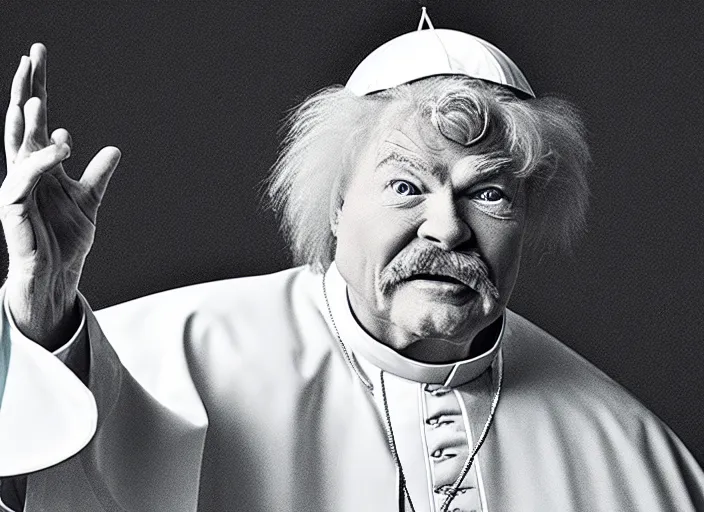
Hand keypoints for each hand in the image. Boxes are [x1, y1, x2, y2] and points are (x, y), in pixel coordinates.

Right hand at [1, 43, 120, 348]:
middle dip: (26, 88)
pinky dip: (41, 162)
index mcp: (42, 163)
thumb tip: (115, 149)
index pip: (38, 118)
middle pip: (22, 121)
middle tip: (32, 56)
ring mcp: (17, 186)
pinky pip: (24, 179)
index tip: (39, 55)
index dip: (38, 87)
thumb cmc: (65, 238)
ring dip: (25, 122)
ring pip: (17, 146)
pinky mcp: (13, 207)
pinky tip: (60, 147)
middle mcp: (26, 169)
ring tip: (33, 98)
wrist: (57, 273)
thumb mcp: (89, 200)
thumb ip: (98, 175)